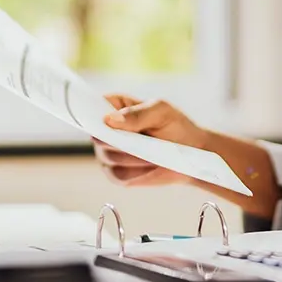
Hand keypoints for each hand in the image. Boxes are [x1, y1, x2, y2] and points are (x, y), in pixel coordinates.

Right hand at [91, 95, 207, 187]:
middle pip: (98, 136)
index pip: (91, 107)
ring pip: (109, 157)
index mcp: (113, 106)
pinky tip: (151, 166)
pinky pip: (119, 175)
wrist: (190, 153)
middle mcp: (105, 130)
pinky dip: (136, 172)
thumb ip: (136, 114)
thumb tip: (109, 120)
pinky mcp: (116, 174)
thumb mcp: (160, 112)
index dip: (92, 114)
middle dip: (120, 141)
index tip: (105, 121)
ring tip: (154, 153)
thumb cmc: (174, 126)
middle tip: (144, 140)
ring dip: (133, 157)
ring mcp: (108, 153)